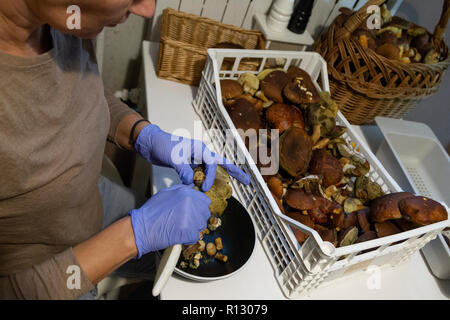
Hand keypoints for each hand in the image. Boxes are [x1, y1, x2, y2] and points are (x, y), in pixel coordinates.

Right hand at [128, 184, 210, 257]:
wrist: (141, 229)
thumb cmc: (151, 213)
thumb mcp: (166, 193)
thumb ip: (182, 190)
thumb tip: (191, 189)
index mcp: (186, 193)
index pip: (205, 201)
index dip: (199, 207)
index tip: (194, 212)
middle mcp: (191, 203)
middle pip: (205, 214)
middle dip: (197, 218)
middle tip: (185, 221)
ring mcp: (191, 218)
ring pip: (201, 226)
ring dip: (193, 228)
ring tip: (179, 227)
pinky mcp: (189, 232)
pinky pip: (195, 237)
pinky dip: (188, 238)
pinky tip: (178, 235)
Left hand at [134, 124, 249, 190]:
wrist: (150, 143)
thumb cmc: (162, 145)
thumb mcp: (172, 157)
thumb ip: (183, 169)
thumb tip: (191, 182)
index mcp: (200, 149)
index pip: (212, 165)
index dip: (210, 178)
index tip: (203, 189)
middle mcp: (201, 153)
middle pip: (222, 164)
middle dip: (235, 172)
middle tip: (248, 182)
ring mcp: (195, 159)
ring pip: (212, 170)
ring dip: (221, 177)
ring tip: (235, 185)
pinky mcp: (189, 165)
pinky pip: (201, 174)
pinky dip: (206, 180)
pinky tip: (208, 188)